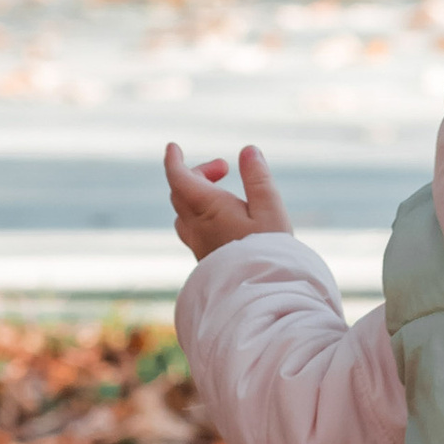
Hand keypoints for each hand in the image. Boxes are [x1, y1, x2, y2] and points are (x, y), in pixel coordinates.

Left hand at [164, 140, 293, 260]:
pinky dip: (201, 214)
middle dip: (196, 174)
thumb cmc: (268, 251)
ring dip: (196, 196)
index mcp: (207, 208)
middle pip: (181, 192)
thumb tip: (248, 151)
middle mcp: (196, 226)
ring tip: (224, 193)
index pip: (179, 178)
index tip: (173, 147)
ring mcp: (198, 245)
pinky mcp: (205, 259)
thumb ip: (258, 179)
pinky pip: (193, 229)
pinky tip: (225, 220)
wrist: (260, 297)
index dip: (174, 160)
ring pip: (184, 213)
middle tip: (224, 169)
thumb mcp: (270, 209)